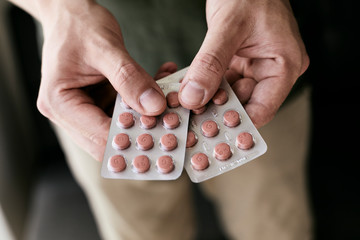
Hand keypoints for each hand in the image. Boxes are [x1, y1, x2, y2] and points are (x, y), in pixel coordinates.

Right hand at [35, 0, 167, 159]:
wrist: (71, 12)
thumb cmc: (78, 25)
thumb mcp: (105, 48)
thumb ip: (129, 78)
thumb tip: (154, 107)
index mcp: (59, 103)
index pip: (99, 137)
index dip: (131, 138)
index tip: (162, 129)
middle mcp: (68, 113)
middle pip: (109, 139)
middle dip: (141, 131)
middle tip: (171, 120)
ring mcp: (84, 110)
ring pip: (120, 128)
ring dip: (145, 116)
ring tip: (169, 98)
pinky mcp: (98, 103)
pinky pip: (124, 112)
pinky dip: (142, 102)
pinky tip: (160, 85)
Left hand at [179, 0, 308, 127]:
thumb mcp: (229, 26)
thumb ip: (210, 63)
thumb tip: (193, 97)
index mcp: (284, 65)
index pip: (262, 108)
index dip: (237, 122)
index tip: (210, 130)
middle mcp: (272, 69)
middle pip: (243, 103)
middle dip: (216, 109)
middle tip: (190, 116)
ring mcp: (255, 66)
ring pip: (229, 93)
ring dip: (207, 98)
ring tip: (185, 102)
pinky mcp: (239, 61)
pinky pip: (221, 80)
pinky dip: (205, 85)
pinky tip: (188, 88)